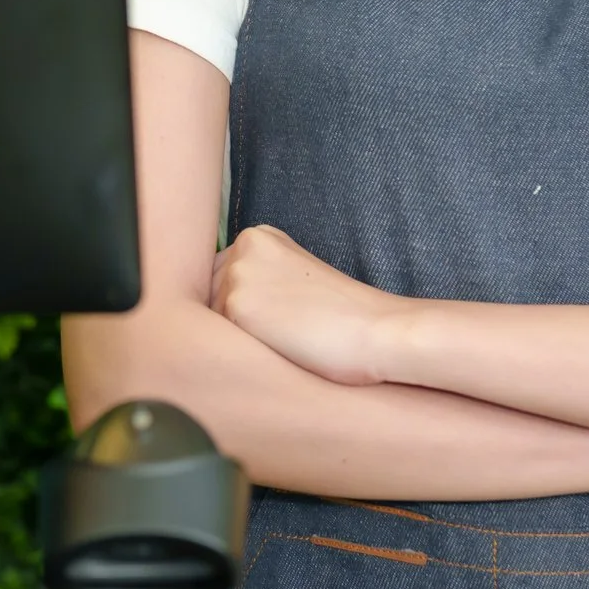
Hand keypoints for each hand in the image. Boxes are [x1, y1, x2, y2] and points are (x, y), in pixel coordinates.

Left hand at [211, 224, 404, 384]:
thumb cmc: (344, 315)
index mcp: (260, 237)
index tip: (274, 320)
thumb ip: (260, 280)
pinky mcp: (236, 307)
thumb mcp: (296, 279)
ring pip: (212, 318)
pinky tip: (276, 351)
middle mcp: (242, 248)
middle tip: (279, 334)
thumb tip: (221, 305)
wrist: (376, 330)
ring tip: (282, 342)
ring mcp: (236, 275)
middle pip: (211, 295)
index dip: (242, 307)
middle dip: (234, 320)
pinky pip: (219, 338)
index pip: (222, 277)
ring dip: (236, 337)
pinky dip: (241, 351)